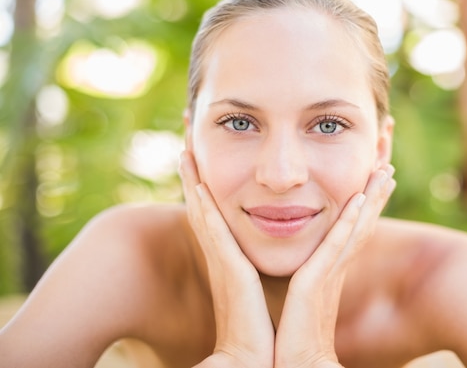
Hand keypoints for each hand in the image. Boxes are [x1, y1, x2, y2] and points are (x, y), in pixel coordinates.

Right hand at [179, 151, 274, 367]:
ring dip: (192, 180)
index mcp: (229, 259)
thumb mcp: (258, 291)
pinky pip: (211, 226)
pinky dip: (201, 202)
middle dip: (192, 177)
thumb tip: (257, 266)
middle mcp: (220, 255)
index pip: (214, 216)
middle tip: (184, 145)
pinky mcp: (227, 267)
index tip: (198, 163)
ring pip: (202, 210)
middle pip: (201, 206)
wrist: (253, 357)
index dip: (204, 190)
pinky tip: (194, 180)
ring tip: (184, 150)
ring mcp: (220, 259)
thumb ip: (254, 274)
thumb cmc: (258, 329)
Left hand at [274, 165, 395, 367]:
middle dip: (376, 196)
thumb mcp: (299, 299)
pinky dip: (350, 221)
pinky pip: (337, 245)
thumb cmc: (293, 338)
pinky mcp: (318, 282)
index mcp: (330, 272)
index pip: (351, 232)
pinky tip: (359, 199)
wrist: (293, 365)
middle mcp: (336, 270)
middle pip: (362, 225)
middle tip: (388, 168)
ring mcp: (330, 274)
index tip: (373, 183)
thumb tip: (304, 275)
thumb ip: (305, 282)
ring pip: (357, 228)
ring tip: (385, 172)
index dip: (365, 208)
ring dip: (371, 199)